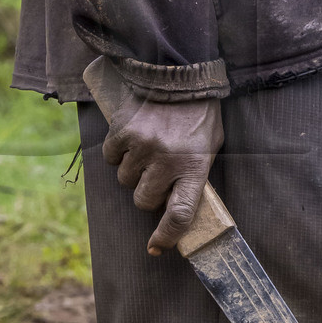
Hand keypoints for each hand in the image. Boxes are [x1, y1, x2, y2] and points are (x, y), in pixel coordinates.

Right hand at [100, 91, 223, 255]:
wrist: (182, 74)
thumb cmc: (200, 115)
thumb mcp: (211, 147)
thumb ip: (195, 175)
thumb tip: (175, 205)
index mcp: (194, 167)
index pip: (179, 214)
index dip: (167, 236)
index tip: (156, 248)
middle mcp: (167, 161)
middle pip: (144, 201)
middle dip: (147, 193)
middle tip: (155, 175)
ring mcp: (143, 146)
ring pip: (124, 179)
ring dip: (133, 170)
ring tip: (147, 149)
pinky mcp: (123, 131)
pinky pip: (110, 156)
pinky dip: (118, 152)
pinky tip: (131, 138)